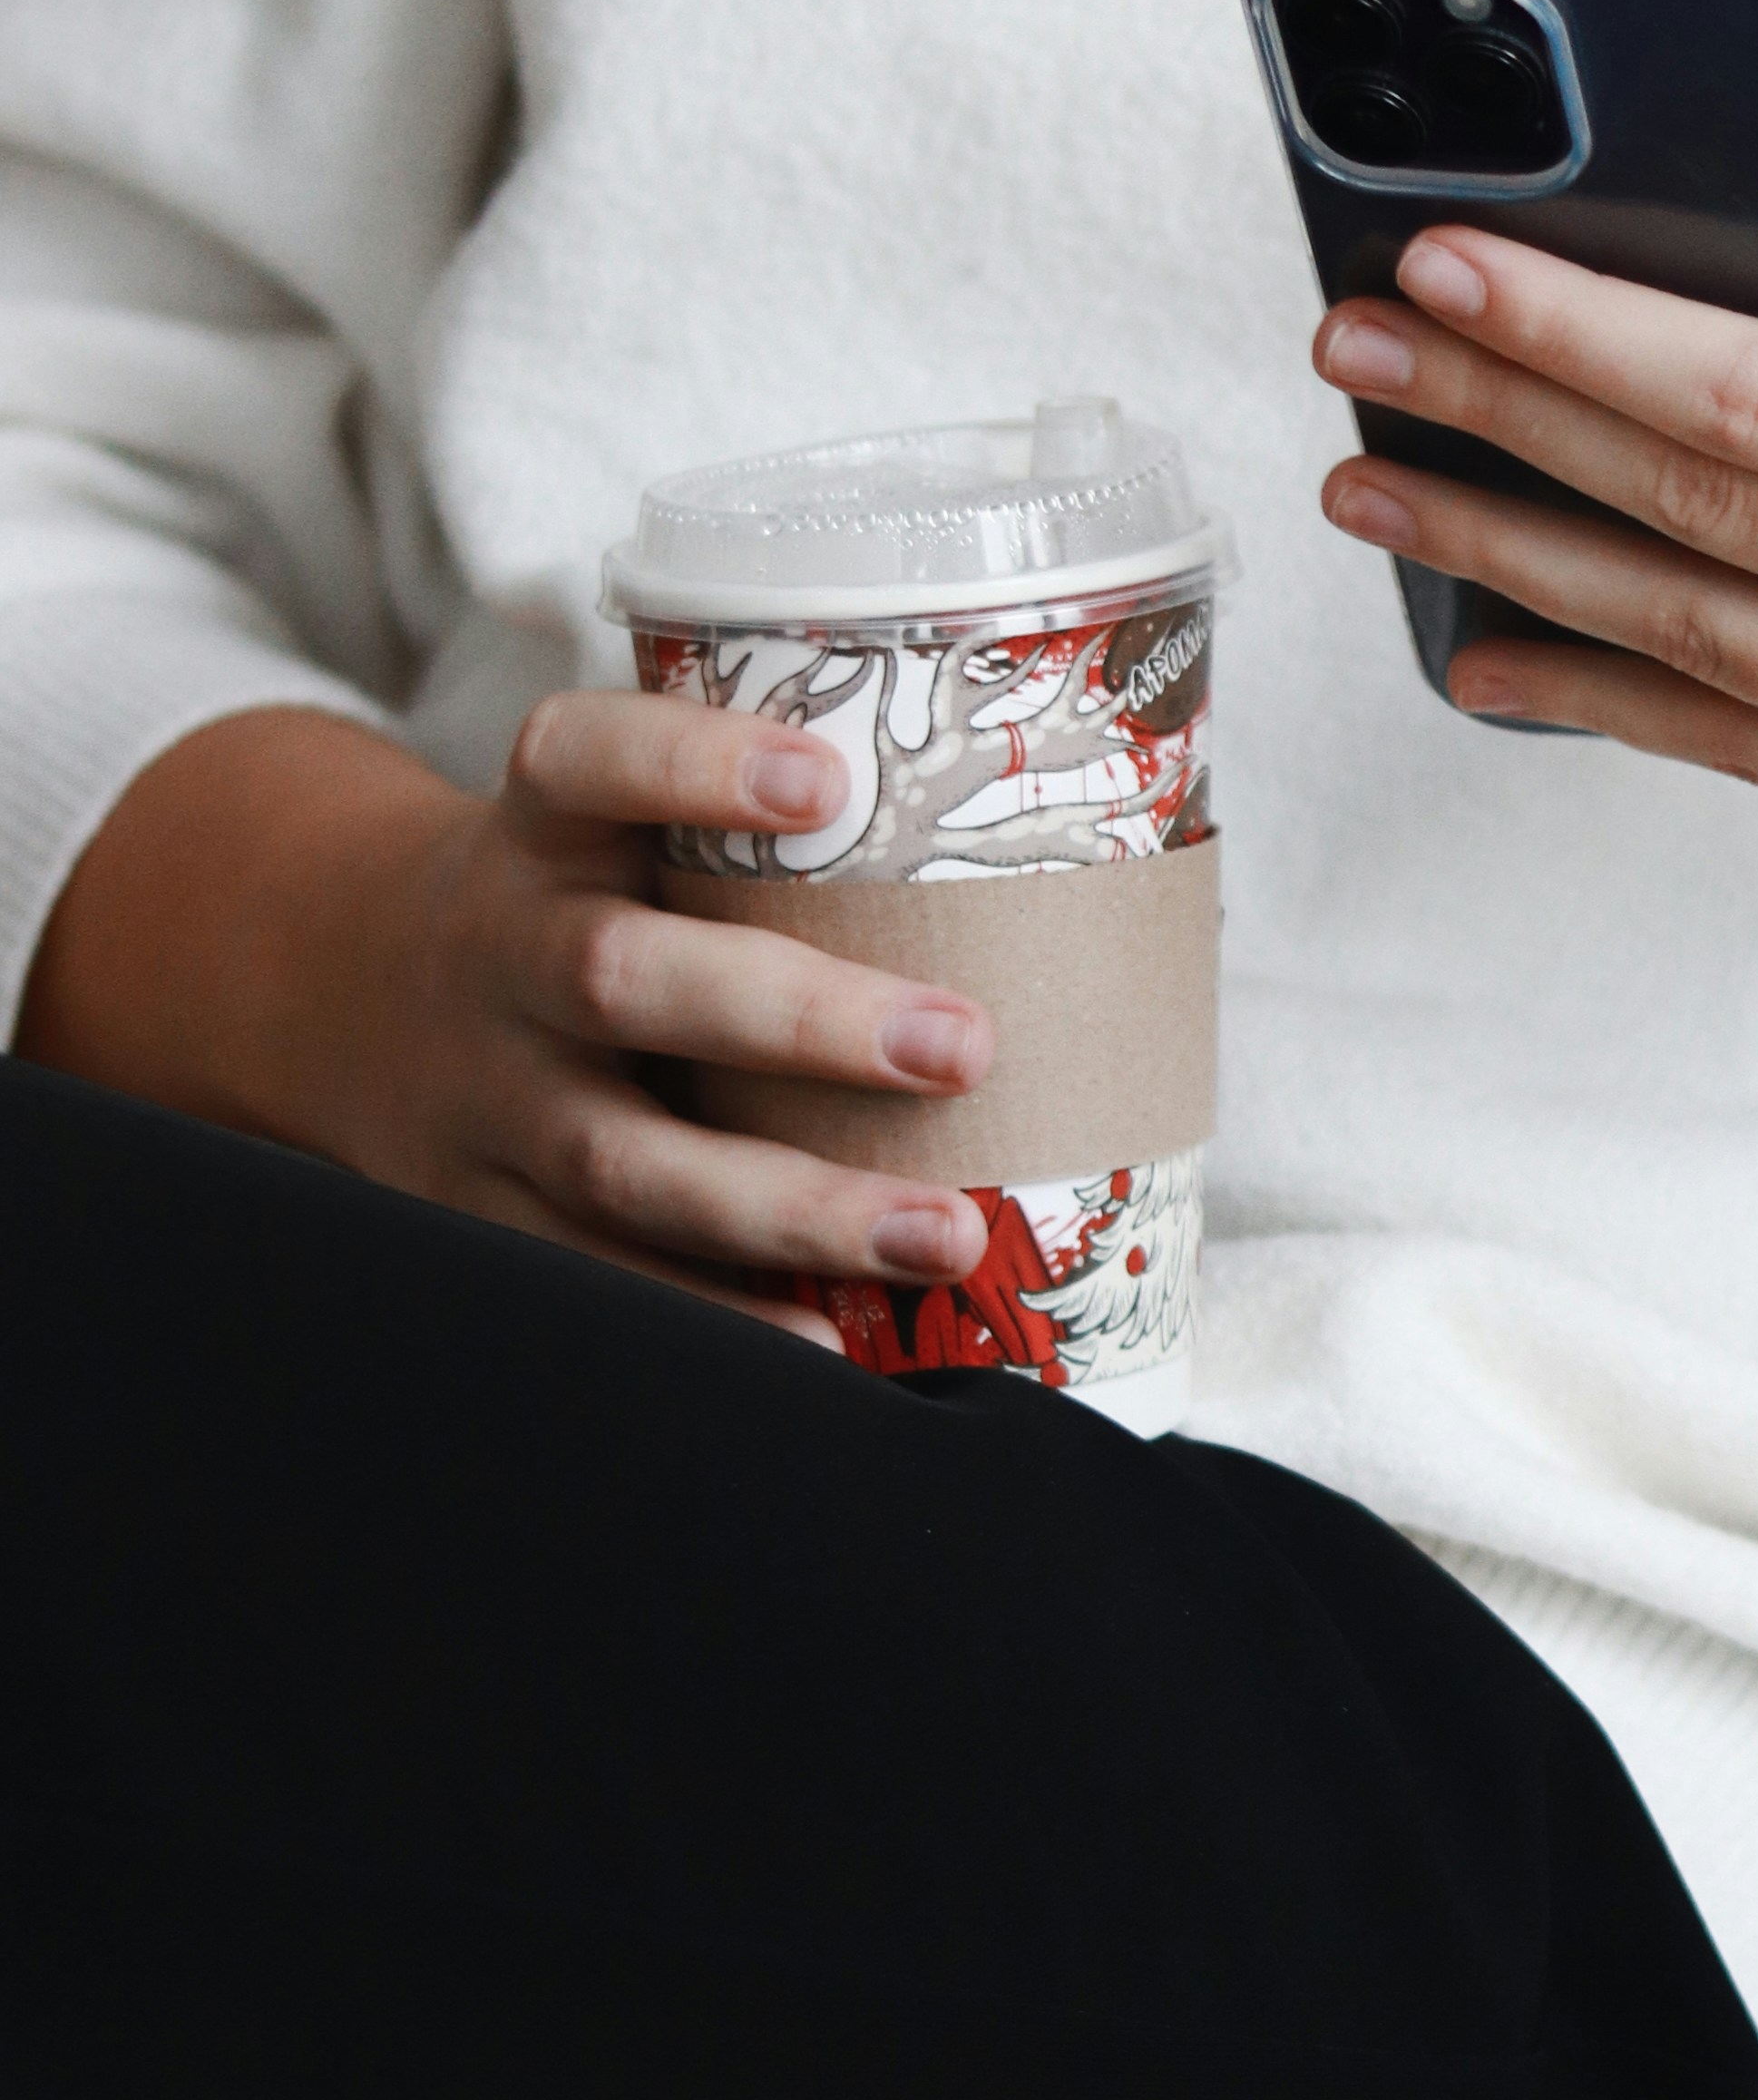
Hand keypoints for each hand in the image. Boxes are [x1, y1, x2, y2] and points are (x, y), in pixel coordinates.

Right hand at [17, 696, 997, 1338]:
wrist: (344, 991)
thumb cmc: (580, 896)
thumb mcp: (615, 827)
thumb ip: (766, 834)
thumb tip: (1071, 855)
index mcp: (540, 830)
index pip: (583, 760)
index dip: (692, 764)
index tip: (825, 777)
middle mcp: (499, 954)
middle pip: (620, 978)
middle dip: (795, 1018)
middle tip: (962, 1046)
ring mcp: (484, 1097)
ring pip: (622, 1156)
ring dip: (791, 1204)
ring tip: (944, 1233)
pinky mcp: (481, 1214)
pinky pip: (598, 1276)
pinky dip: (717, 1316)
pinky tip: (830, 1339)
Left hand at [1311, 59, 1757, 841]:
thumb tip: (1669, 80)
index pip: (1757, 398)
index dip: (1579, 336)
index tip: (1438, 268)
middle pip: (1705, 522)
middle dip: (1503, 429)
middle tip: (1358, 356)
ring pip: (1702, 653)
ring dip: (1512, 570)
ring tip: (1375, 490)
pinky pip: (1751, 757)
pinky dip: (1603, 699)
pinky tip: (1482, 649)